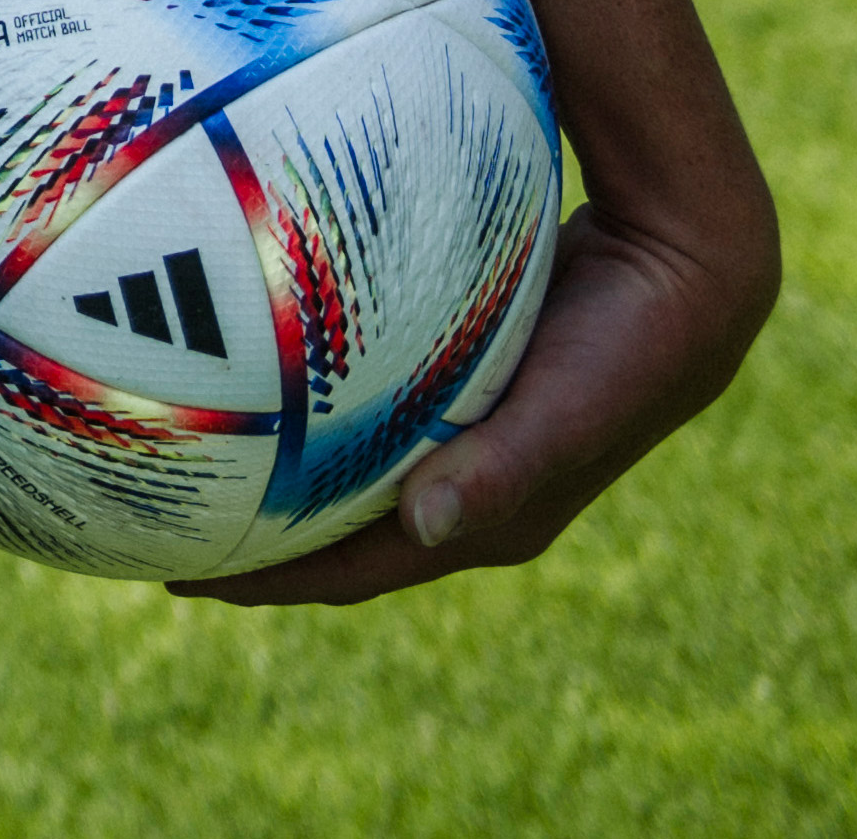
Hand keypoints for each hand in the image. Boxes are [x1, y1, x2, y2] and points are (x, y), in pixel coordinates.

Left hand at [177, 195, 770, 606]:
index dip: (275, 578)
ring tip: (189, 470)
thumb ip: (508, 466)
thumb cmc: (632, 345)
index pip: (358, 566)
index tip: (184, 577)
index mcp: (486, 519)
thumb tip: (424, 529)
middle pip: (342, 532)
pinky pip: (371, 416)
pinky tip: (254, 382)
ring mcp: (469, 440)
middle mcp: (470, 492)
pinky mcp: (470, 392)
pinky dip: (314, 421)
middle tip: (160, 537)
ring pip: (349, 476)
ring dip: (279, 484)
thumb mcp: (569, 407)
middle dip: (259, 543)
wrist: (697, 277)